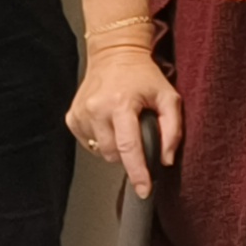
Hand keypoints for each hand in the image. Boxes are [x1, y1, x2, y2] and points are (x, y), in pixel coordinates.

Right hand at [64, 42, 182, 197]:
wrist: (115, 54)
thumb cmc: (144, 76)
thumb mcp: (169, 97)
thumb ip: (172, 129)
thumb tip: (165, 159)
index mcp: (120, 103)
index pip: (128, 147)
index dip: (138, 172)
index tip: (144, 190)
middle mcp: (96, 109)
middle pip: (113, 154)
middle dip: (129, 155)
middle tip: (139, 134)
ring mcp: (80, 114)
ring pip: (100, 151)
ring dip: (115, 146)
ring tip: (124, 124)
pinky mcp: (72, 118)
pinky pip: (90, 143)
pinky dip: (102, 139)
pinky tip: (110, 123)